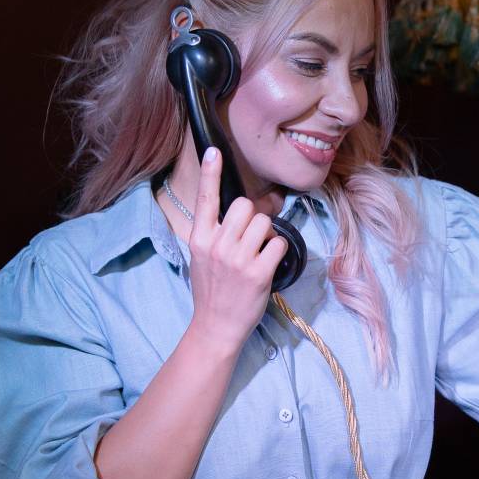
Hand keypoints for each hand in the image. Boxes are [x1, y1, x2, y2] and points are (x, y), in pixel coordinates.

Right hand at [187, 150, 288, 354]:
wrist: (215, 327)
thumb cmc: (211, 290)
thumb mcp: (202, 258)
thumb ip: (215, 234)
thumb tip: (240, 212)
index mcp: (200, 239)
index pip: (206, 200)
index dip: (211, 174)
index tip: (214, 151)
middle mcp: (217, 246)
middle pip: (245, 206)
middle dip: (255, 217)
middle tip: (253, 236)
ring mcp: (238, 260)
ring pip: (265, 223)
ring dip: (268, 234)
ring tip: (259, 253)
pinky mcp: (258, 273)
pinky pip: (279, 244)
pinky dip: (279, 251)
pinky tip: (269, 264)